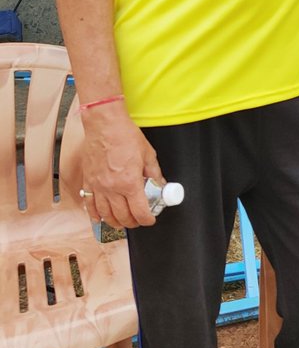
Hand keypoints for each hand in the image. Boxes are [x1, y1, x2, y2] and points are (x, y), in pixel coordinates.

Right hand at [79, 104, 162, 227]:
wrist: (105, 125)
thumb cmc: (125, 136)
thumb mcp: (148, 155)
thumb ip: (154, 173)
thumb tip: (160, 185)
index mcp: (130, 183)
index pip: (140, 212)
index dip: (147, 220)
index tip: (150, 219)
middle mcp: (112, 188)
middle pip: (123, 216)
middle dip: (133, 222)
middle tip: (138, 220)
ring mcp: (98, 186)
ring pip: (105, 214)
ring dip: (115, 222)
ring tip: (122, 222)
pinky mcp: (88, 181)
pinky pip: (89, 204)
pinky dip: (95, 214)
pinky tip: (100, 218)